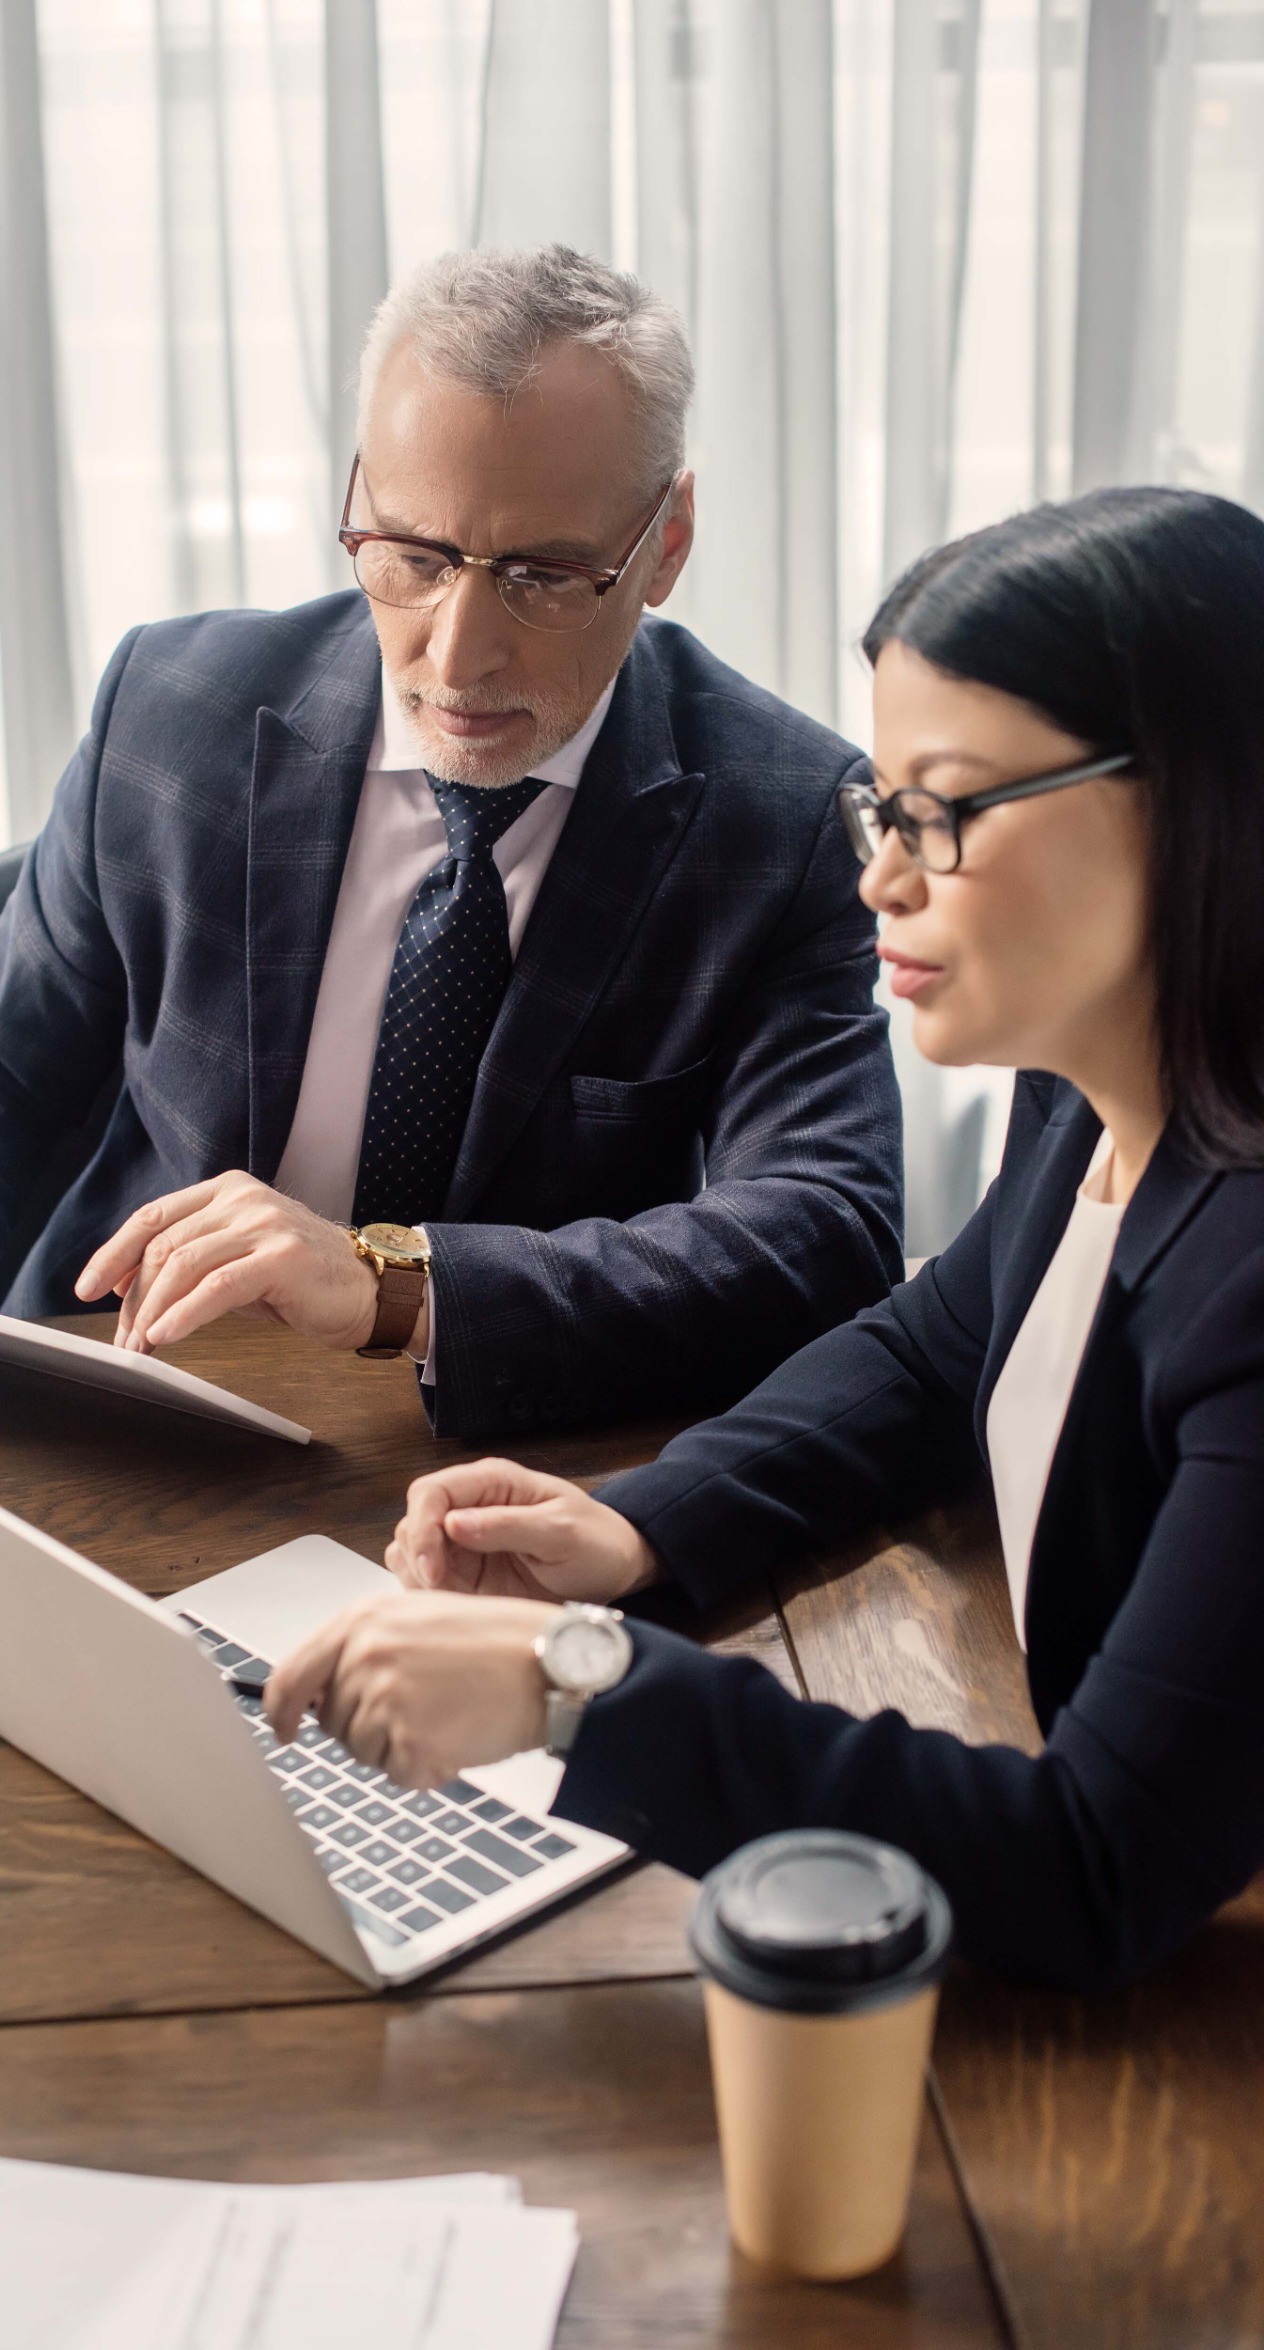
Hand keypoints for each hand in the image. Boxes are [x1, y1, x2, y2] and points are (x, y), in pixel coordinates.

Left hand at [74, 1173, 418, 1355]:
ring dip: (152, 1312)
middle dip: (133, 1298)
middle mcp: (242, 1198)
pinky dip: (184, 1314)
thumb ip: (192, 1262)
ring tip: (141, 1348)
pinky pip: (217, 1286)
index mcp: (227, 1191)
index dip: (112, 1253)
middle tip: (123, 1340)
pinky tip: (166, 1336)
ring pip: (183, 1265)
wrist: (372, 1291)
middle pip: (163, 1245)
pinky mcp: (282, 1257)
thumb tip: (127, 1287)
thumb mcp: (239, 1261)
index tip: (87, 1289)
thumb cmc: (304, 1281)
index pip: (152, 1217)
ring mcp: (264, 1223)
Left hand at [265, 1587, 556, 1786]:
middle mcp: (365, 1656)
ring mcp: (384, 1700)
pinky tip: (457, 1734)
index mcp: (362, 1620)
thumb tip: (315, 1691)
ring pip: (362, 1751)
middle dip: (366, 1725)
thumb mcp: (418, 1617)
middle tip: (421, 1705)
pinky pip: (397, 1774)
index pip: (290, 1676)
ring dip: (398, 1745)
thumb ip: (361, 1645)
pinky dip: (425, 1766)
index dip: (279, 1711)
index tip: (283, 1730)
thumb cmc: (494, 1640)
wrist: (547, 1664)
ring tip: (445, 1713)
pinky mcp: (408, 1741)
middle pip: (331, 1721)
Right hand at [385, 1457, 659, 1602]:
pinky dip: (428, 1598)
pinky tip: (456, 1609)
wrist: (616, 1573)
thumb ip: (508, 1525)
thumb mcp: (562, 1532)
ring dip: (419, 1579)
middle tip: (443, 1591)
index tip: (433, 1569)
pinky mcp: (465, 1575)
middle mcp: (470, 1508)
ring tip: (453, 1601)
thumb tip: (453, 1524)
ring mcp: (464, 1544)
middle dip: (418, 1558)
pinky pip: (424, 1582)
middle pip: (412, 1522)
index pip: (430, 1491)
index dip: (422, 1527)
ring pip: (409, 1553)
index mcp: (492, 1483)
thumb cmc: (597, 1542)